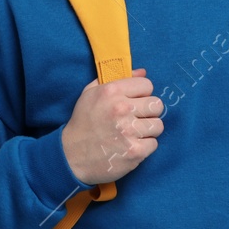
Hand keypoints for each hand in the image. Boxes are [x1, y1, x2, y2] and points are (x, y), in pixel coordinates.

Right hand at [61, 67, 162, 184]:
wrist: (70, 156)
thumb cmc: (83, 122)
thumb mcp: (91, 94)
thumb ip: (117, 79)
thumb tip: (143, 72)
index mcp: (112, 91)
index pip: (147, 85)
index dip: (142, 94)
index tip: (134, 102)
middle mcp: (121, 109)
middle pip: (157, 105)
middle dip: (148, 112)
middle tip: (136, 119)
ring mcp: (129, 131)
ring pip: (158, 125)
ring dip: (148, 130)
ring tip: (133, 133)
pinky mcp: (134, 151)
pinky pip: (154, 143)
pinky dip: (144, 146)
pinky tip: (130, 146)